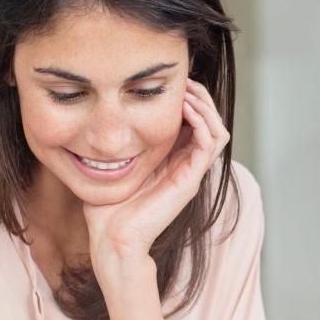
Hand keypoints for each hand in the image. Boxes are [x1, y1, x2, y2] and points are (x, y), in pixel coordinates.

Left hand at [84, 79, 229, 269]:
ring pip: (217, 130)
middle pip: (210, 124)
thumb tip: (101, 122)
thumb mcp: (112, 167)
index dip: (189, 100)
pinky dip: (201, 121)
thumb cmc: (107, 209)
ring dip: (205, 106)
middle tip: (183, 80)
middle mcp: (186, 166)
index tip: (171, 83)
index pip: (194, 124)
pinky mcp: (190, 179)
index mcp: (172, 163)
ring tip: (187, 91)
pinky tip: (184, 108)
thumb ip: (117, 146)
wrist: (112, 239)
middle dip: (200, 98)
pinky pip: (210, 143)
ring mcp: (191, 173)